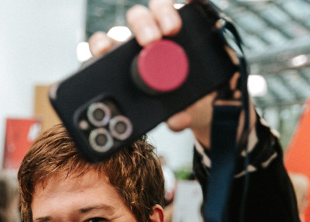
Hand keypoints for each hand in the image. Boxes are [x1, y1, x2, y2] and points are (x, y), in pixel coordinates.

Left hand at [87, 0, 254, 148]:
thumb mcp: (176, 113)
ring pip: (156, 8)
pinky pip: (187, 2)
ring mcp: (166, 26)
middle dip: (139, 27)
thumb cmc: (179, 103)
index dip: (101, 43)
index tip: (104, 50)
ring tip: (171, 29)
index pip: (106, 44)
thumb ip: (175, 117)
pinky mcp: (190, 18)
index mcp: (126, 61)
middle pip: (133, 22)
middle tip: (149, 41)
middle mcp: (143, 39)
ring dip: (161, 13)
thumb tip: (176, 121)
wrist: (208, 96)